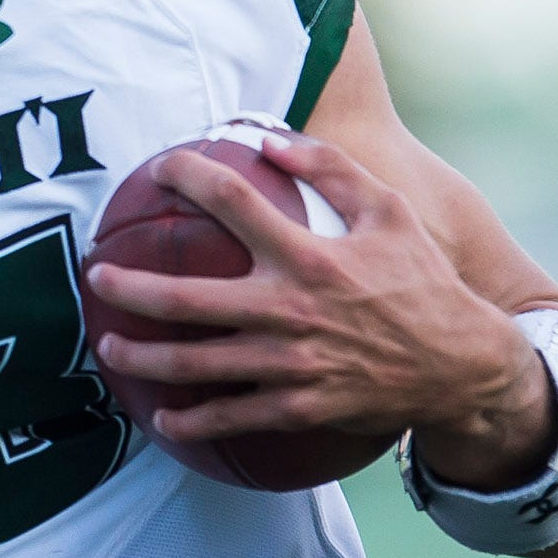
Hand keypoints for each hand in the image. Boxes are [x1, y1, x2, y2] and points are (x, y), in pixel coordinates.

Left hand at [82, 132, 555, 486]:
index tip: (159, 169)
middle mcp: (290, 309)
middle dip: (129, 289)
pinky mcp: (297, 406)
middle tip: (95, 279)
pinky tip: (161, 416)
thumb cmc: (421, 282)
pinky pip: (229, 416)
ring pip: (195, 363)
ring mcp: (290, 364)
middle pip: (186, 298)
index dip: (188, 177)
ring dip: (141, 358)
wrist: (462, 366)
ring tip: (108, 348)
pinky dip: (189, 419)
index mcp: (309, 255)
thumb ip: (331, 169)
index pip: (233, 202)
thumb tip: (270, 139)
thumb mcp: (389, 213)